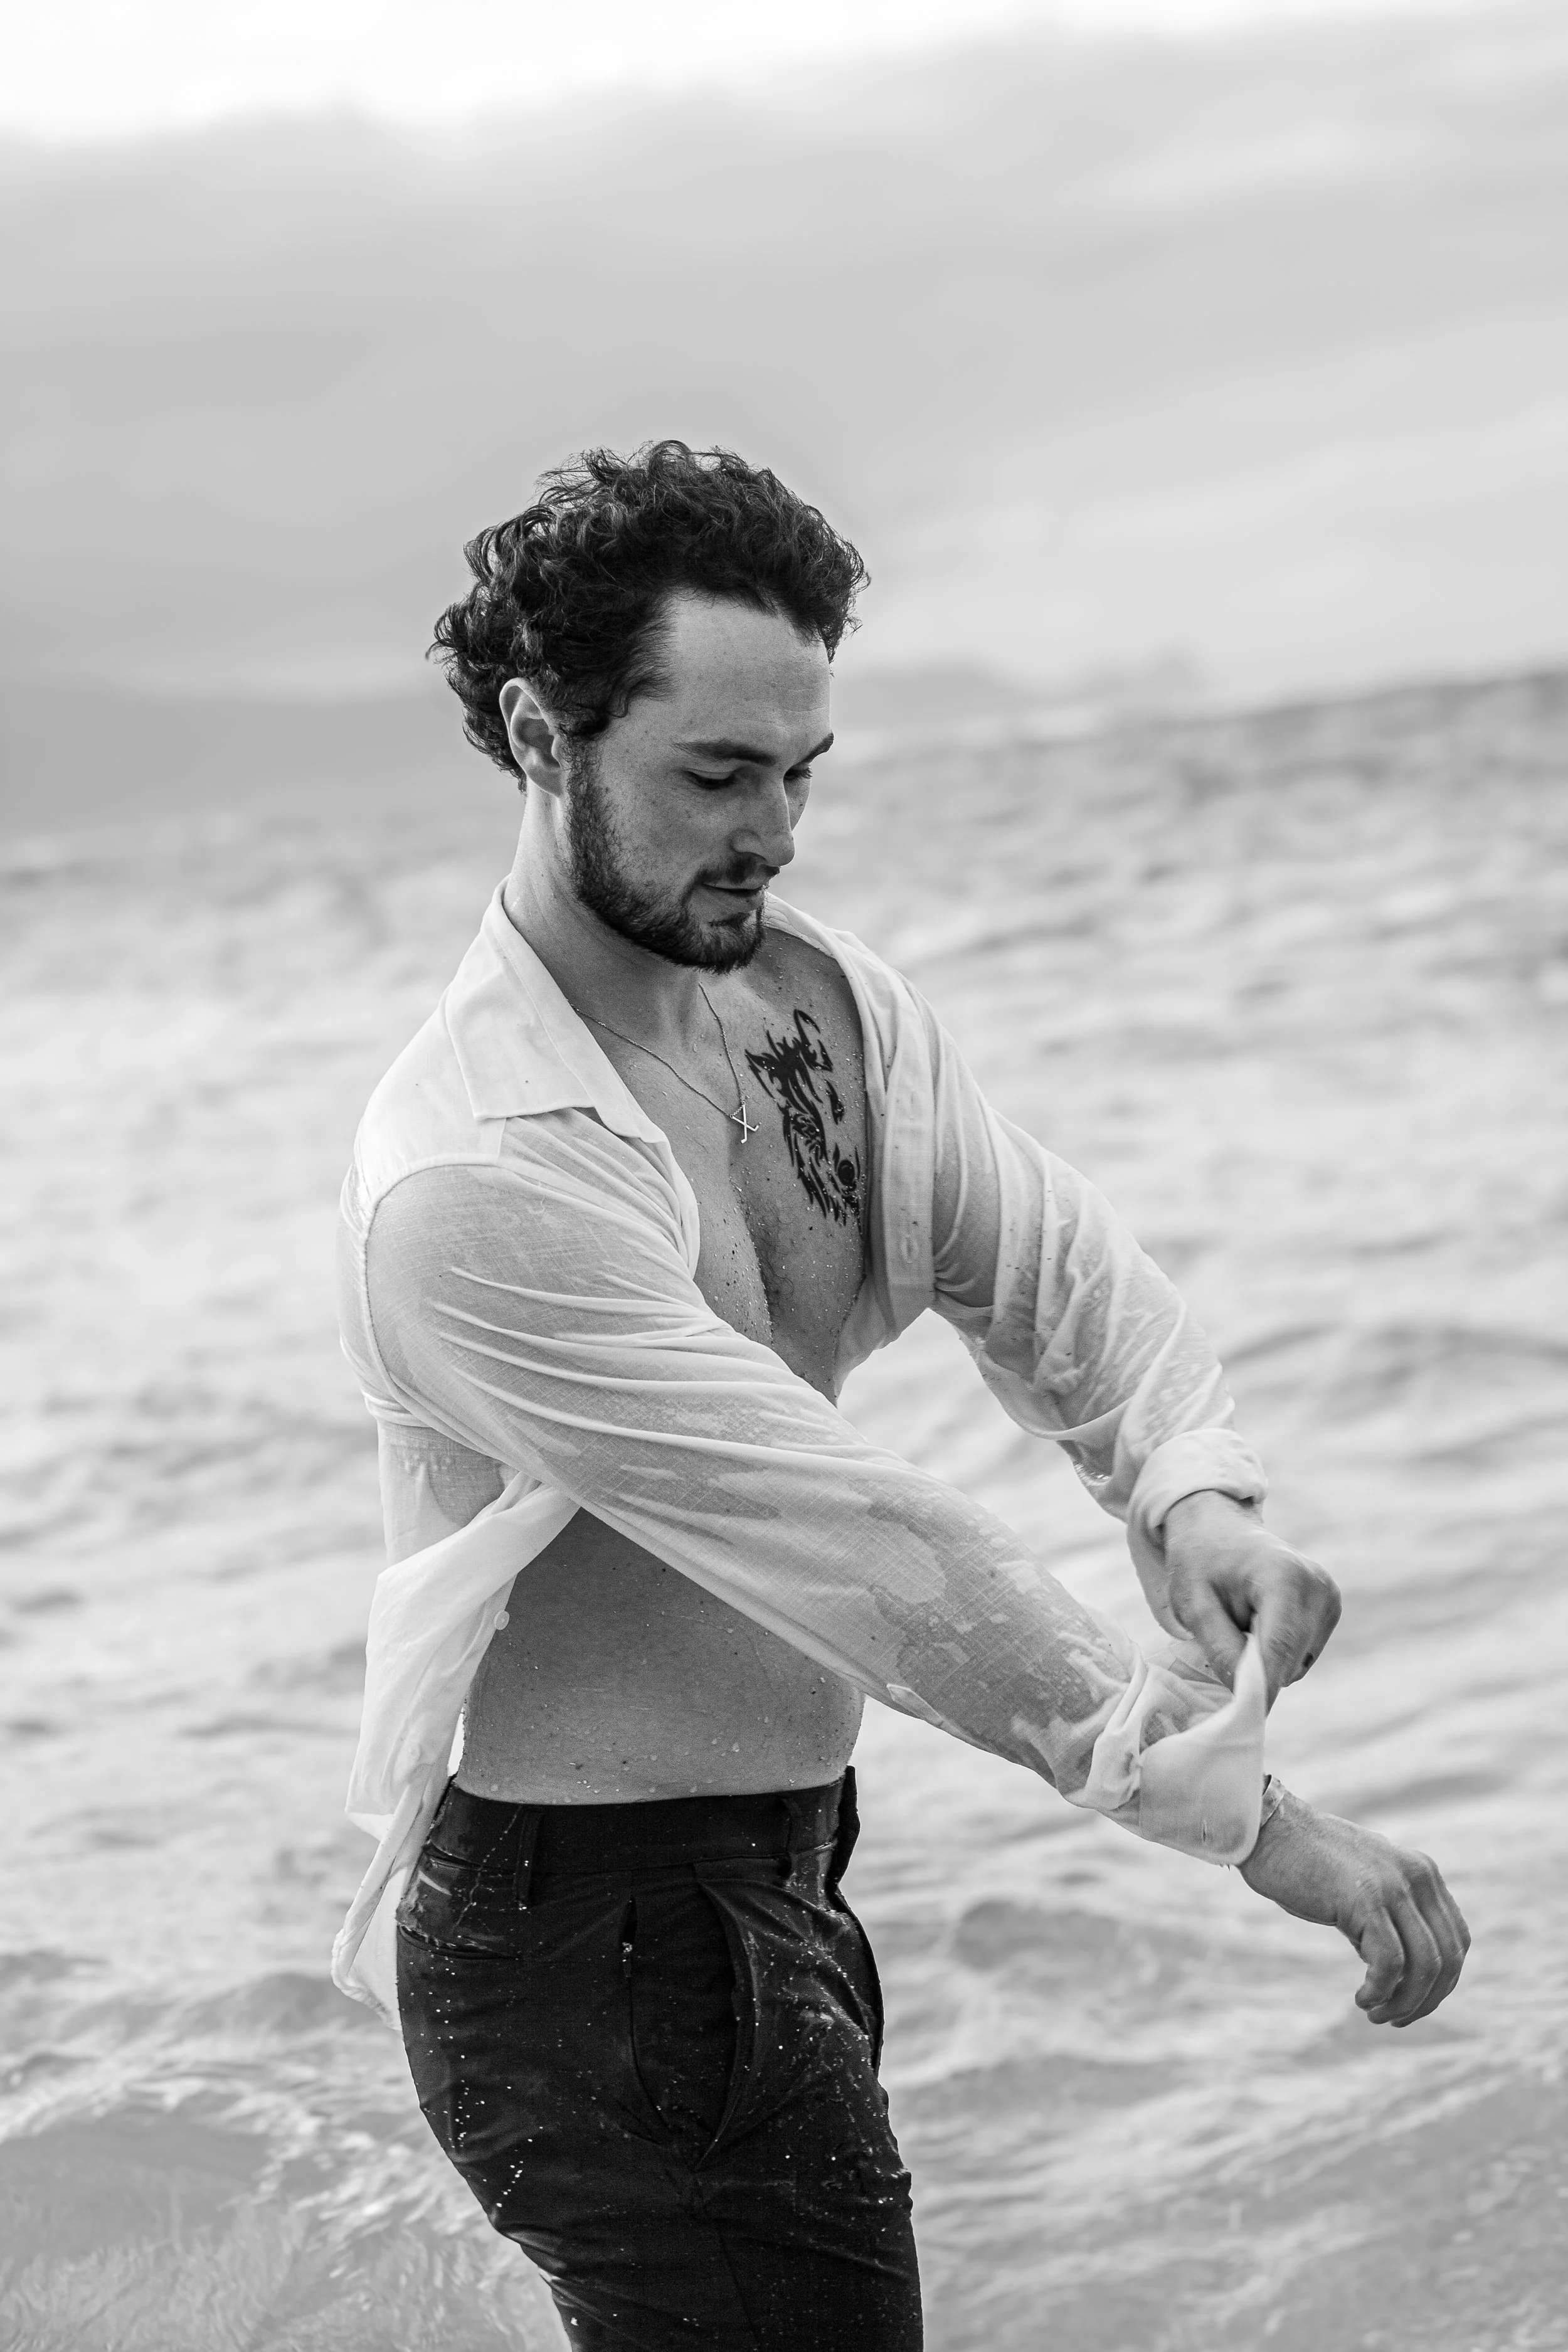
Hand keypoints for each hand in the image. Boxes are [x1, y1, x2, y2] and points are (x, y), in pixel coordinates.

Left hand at [1162, 1489, 1339, 1703]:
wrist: (1219, 1528)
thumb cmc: (1200, 1562)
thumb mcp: (1194, 1605)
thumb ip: (1221, 1649)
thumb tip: (1247, 1696)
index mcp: (1284, 1577)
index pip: (1278, 1649)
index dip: (1261, 1689)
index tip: (1245, 1721)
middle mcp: (1317, 1586)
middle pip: (1288, 1660)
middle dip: (1255, 1669)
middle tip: (1221, 1642)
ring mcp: (1329, 1596)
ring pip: (1296, 1663)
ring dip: (1265, 1659)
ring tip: (1240, 1621)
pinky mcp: (1331, 1607)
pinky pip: (1302, 1655)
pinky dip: (1278, 1651)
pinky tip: (1259, 1620)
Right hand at [1239, 1791, 1470, 2025]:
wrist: (1265, 1828)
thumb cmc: (1304, 1863)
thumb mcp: (1363, 1889)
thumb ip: (1389, 1918)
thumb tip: (1402, 1975)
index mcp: (1422, 1872)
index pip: (1457, 1941)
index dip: (1442, 1983)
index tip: (1413, 2003)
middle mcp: (1417, 1876)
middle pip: (1448, 1958)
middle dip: (1426, 2000)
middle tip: (1395, 2019)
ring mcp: (1393, 1885)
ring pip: (1426, 1965)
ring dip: (1406, 2002)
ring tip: (1377, 2014)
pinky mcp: (1366, 1898)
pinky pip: (1391, 1962)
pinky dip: (1380, 1990)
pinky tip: (1362, 1999)